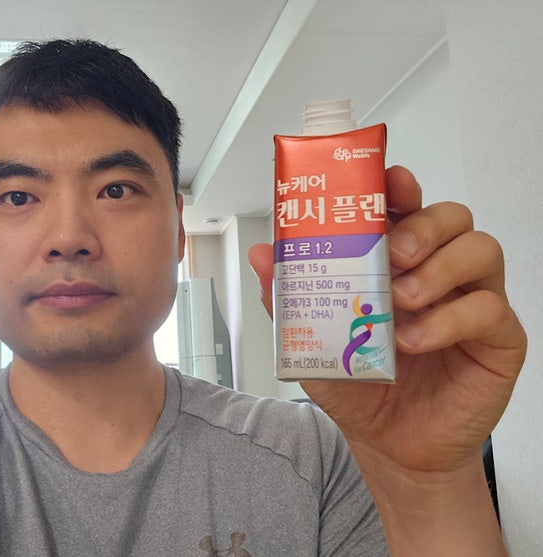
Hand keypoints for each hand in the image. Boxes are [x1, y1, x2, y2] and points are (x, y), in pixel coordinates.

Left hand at [249, 165, 526, 474]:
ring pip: (480, 249)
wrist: (391, 445)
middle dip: (422, 223)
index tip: (388, 180)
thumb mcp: (314, 343)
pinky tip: (414, 340)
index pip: (408, 208)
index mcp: (398, 264)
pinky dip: (448, 320)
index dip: (400, 187)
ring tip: (401, 299)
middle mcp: (439, 274)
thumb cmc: (361, 388)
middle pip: (452, 216)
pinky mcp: (496, 338)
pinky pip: (490, 308)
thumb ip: (291, 300)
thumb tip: (263, 255)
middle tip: (394, 251)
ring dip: (438, 267)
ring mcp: (471, 302)